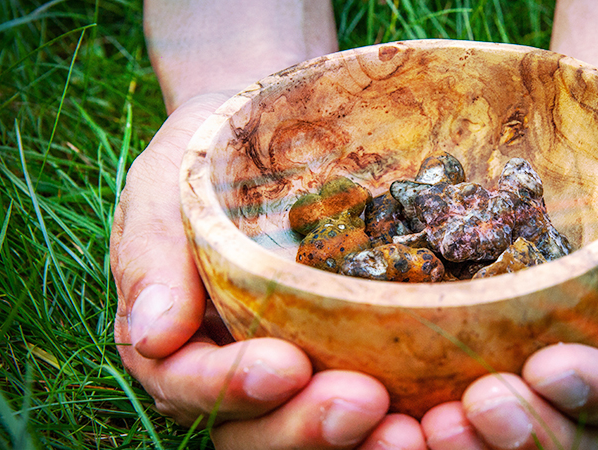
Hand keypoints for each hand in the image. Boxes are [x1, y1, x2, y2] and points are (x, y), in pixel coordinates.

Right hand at [111, 92, 425, 448]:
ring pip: (314, 434)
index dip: (229, 388)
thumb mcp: (168, 182)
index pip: (185, 385)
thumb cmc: (216, 151)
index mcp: (178, 340)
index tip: (283, 366)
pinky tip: (444, 410)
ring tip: (412, 430)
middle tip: (364, 404)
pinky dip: (408, 413)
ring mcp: (299, 368)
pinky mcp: (355, 352)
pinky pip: (378, 400)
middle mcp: (235, 370)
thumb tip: (153, 335)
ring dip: (360, 443)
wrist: (282, 128)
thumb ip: (153, 252)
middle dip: (304, 430)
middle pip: (253, 432)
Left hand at [420, 75, 597, 448]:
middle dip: (538, 433)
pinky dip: (447, 404)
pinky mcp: (515, 342)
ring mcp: (573, 361)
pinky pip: (489, 387)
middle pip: (596, 436)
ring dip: (488, 441)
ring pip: (542, 431)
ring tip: (432, 425)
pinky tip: (408, 408)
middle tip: (477, 407)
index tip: (549, 369)